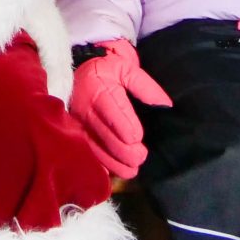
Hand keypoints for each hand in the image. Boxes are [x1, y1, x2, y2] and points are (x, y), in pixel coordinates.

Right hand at [69, 40, 172, 178]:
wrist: (76, 68)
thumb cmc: (106, 68)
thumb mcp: (126, 67)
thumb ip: (145, 86)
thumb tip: (166, 105)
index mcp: (99, 92)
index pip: (116, 118)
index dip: (130, 132)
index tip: (140, 139)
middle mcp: (86, 110)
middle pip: (108, 139)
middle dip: (127, 153)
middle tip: (141, 157)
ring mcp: (78, 124)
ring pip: (97, 150)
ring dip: (116, 164)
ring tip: (132, 169)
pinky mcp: (74, 132)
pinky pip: (87, 153)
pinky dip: (101, 165)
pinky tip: (113, 171)